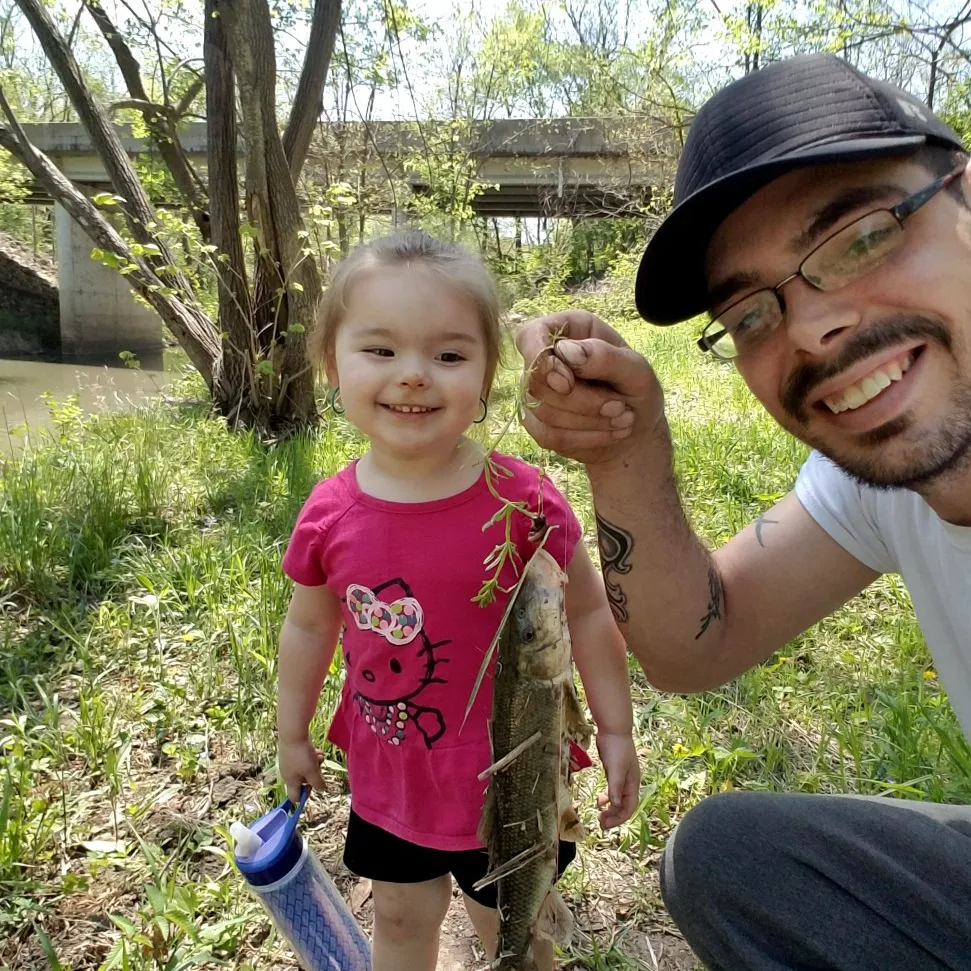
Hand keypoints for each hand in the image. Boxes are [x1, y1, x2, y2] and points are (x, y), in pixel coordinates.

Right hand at [278, 738, 325, 803]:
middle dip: (313, 774)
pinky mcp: (292, 752)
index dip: (305, 795)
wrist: (293, 733)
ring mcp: (289, 762)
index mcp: (290, 781)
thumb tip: (321, 789)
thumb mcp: (312, 771)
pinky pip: (304, 758)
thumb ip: (317, 783)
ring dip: (314, 763)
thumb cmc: (302, 754)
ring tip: (320, 756)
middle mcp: (288, 773)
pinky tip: (317, 750)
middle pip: (303, 781)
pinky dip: (311, 755)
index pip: (294, 797)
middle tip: (318, 767)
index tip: (314, 786)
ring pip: (305, 767)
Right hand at [514, 309, 663, 466]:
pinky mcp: (538, 423)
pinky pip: (548, 435)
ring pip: (542, 411)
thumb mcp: (636, 370)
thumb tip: (565, 352)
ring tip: (622, 419)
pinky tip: (609, 433)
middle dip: (581, 401)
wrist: (637, 430)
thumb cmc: (637, 391)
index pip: (530, 336)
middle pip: (537, 381)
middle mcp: (545, 359)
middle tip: (620, 407)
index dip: (541, 360)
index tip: (567, 384)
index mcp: (567, 331)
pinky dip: (583, 438)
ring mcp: (537, 393)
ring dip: (588, 421)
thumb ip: (604, 356)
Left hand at [595, 732, 639, 828]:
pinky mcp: (613, 772)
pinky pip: (612, 791)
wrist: (613, 729)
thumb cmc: (617, 748)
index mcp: (632, 784)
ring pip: (617, 799)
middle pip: (624, 806)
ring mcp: (622, 777)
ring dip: (610, 809)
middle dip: (614, 816)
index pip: (629, 807)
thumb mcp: (616, 768)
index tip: (606, 824)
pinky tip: (599, 800)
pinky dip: (607, 798)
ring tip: (599, 815)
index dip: (619, 818)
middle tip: (600, 823)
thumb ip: (615, 787)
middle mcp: (629, 783)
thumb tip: (615, 804)